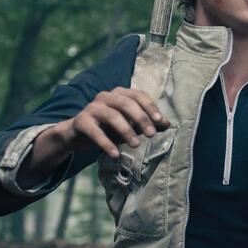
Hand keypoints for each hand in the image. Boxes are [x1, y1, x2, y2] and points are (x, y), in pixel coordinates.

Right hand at [49, 87, 169, 159]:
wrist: (79, 134)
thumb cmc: (110, 127)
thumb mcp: (131, 125)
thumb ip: (149, 123)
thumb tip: (167, 124)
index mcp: (120, 93)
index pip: (138, 95)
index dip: (150, 106)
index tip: (160, 121)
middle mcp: (106, 96)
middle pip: (126, 103)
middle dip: (141, 118)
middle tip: (151, 134)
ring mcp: (92, 107)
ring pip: (111, 115)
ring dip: (126, 130)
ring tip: (136, 145)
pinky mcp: (81, 121)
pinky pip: (94, 131)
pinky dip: (106, 143)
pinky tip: (115, 154)